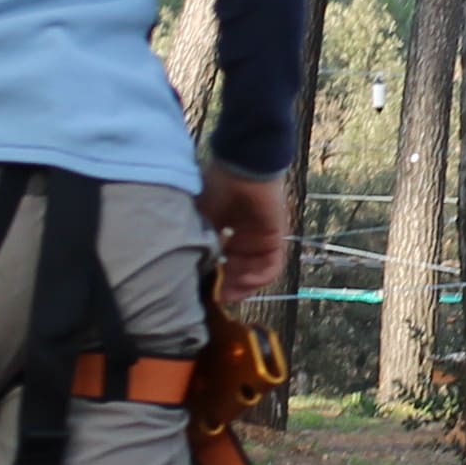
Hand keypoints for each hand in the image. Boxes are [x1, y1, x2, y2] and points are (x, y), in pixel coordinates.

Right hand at [204, 164, 295, 303]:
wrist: (243, 166)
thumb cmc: (217, 186)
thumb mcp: (200, 218)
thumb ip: (199, 242)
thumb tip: (189, 270)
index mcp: (225, 229)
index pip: (221, 262)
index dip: (212, 278)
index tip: (201, 290)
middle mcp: (244, 236)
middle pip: (238, 271)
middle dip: (227, 287)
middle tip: (215, 298)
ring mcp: (261, 238)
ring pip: (254, 273)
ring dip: (242, 286)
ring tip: (228, 293)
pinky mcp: (276, 238)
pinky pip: (271, 267)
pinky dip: (258, 278)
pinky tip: (244, 280)